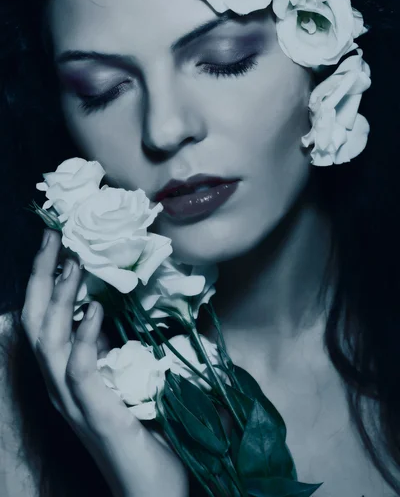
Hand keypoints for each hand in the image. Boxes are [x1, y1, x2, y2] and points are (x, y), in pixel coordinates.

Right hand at [21, 229, 188, 496]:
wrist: (153, 490)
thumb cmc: (145, 433)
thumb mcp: (127, 379)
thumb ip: (115, 349)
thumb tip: (119, 309)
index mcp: (66, 374)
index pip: (45, 318)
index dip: (45, 280)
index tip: (58, 241)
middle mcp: (60, 385)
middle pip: (36, 321)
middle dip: (41, 276)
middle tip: (54, 235)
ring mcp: (74, 401)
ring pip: (49, 340)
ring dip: (59, 297)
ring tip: (73, 261)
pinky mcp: (97, 413)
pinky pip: (79, 370)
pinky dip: (83, 338)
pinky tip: (95, 311)